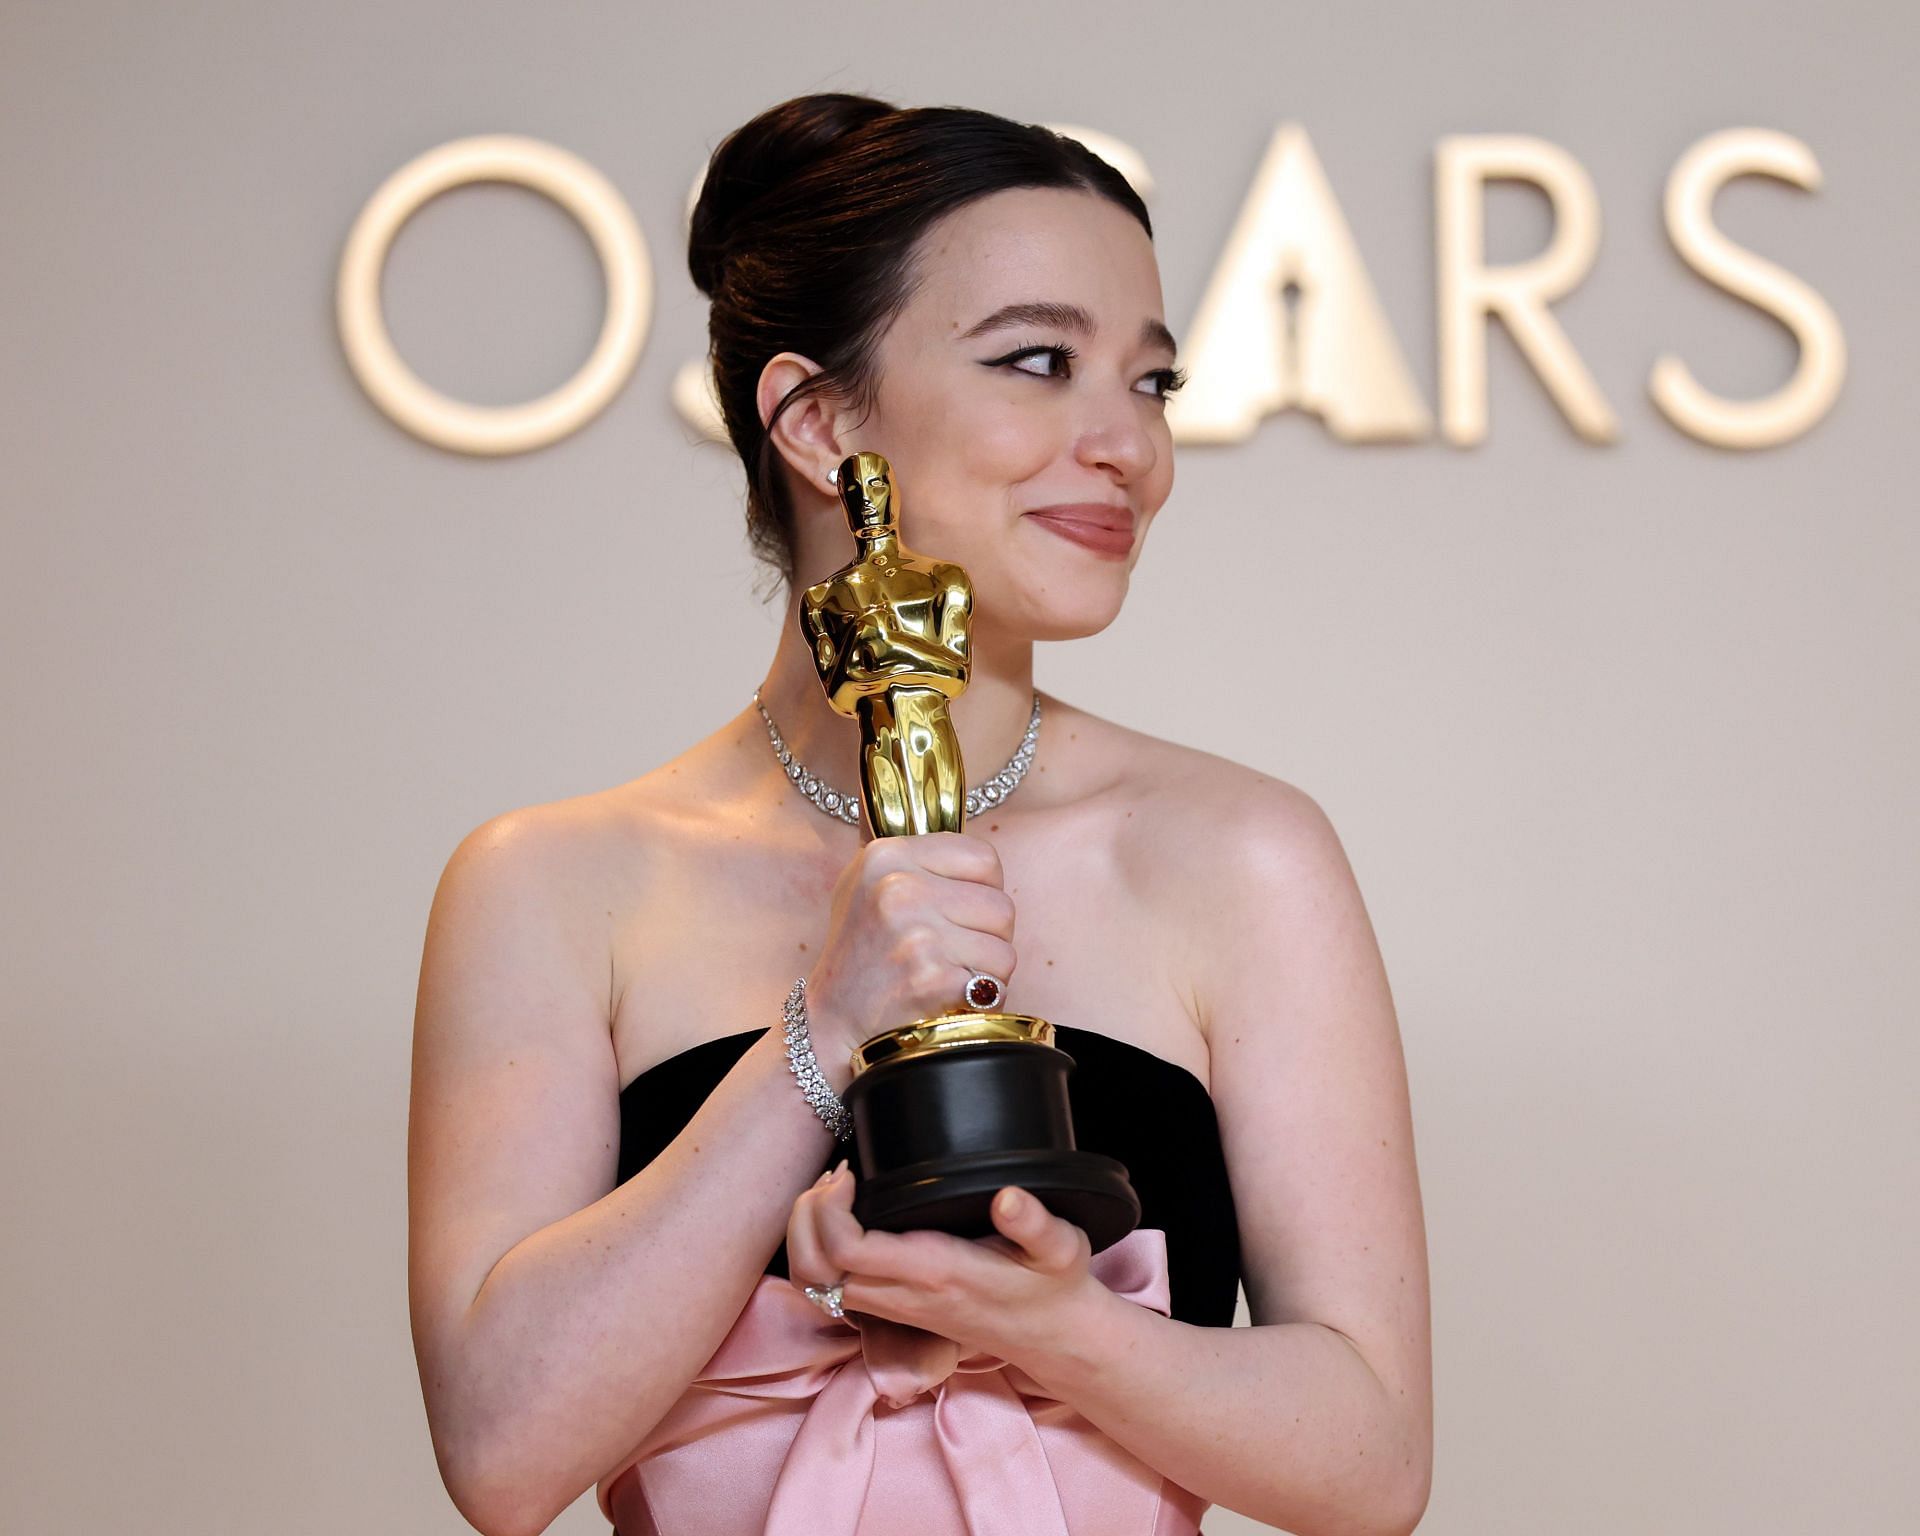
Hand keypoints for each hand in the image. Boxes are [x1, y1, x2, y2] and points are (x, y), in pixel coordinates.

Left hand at [786, 1160, 1099, 1366]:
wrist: (1053, 1339)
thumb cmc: (1053, 1287)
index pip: (848, 1250)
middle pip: (815, 1269)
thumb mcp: (1060, 1249)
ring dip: (806, 1235)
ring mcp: (894, 1307)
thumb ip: (1035, 1224)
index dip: (830, 1208)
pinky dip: (818, 1253)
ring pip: (815, 1283)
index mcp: (936, 1273)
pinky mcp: (892, 1310)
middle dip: (805, 1217)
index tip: (851, 1171)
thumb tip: (1008, 1198)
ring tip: (832, 1191)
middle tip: (833, 1176)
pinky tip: (843, 1218)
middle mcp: (904, 1295)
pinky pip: (831, 1289)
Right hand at [804, 832, 1016, 1085]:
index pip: (985, 859)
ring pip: (1004, 950)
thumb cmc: (858, 953)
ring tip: (945, 977)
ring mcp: (915, 934)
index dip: (982, 892)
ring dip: (985, 973)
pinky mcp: (931, 978)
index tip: (957, 913)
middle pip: (1002, 907)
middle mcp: (899, 888)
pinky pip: (993, 986)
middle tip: (949, 954)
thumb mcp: (864, 883)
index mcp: (887, 855)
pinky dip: (978, 1002)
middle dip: (987, 938)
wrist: (831, 1025)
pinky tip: (944, 1001)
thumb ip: (902, 845)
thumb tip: (886, 764)